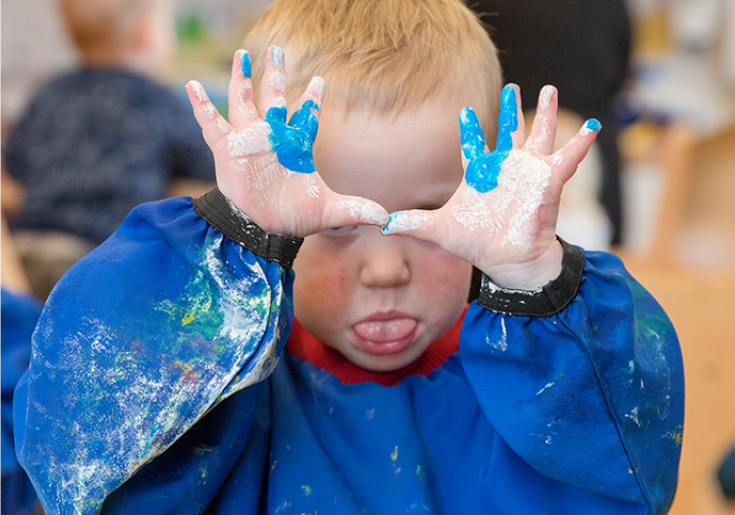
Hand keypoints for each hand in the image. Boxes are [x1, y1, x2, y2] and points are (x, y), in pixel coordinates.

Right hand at [186, 47, 387, 237]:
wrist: (262, 230)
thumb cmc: (292, 218)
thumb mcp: (329, 211)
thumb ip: (357, 209)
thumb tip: (388, 218)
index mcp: (295, 145)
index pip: (307, 115)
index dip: (313, 99)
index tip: (321, 81)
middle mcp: (272, 136)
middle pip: (275, 97)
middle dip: (277, 73)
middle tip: (278, 49)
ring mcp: (249, 140)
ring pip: (244, 101)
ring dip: (241, 79)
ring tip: (241, 54)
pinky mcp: (227, 149)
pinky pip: (211, 122)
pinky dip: (200, 104)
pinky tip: (191, 84)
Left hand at [382, 84, 598, 289]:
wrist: (508, 262)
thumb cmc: (477, 244)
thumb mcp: (440, 230)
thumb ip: (413, 222)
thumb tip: (383, 225)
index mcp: (480, 174)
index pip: (474, 146)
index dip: (471, 130)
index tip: (465, 112)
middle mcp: (506, 169)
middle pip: (509, 131)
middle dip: (512, 109)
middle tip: (512, 87)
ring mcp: (528, 173)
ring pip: (538, 135)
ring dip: (545, 113)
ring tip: (549, 89)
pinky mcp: (548, 181)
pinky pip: (566, 158)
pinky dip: (579, 144)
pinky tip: (591, 127)